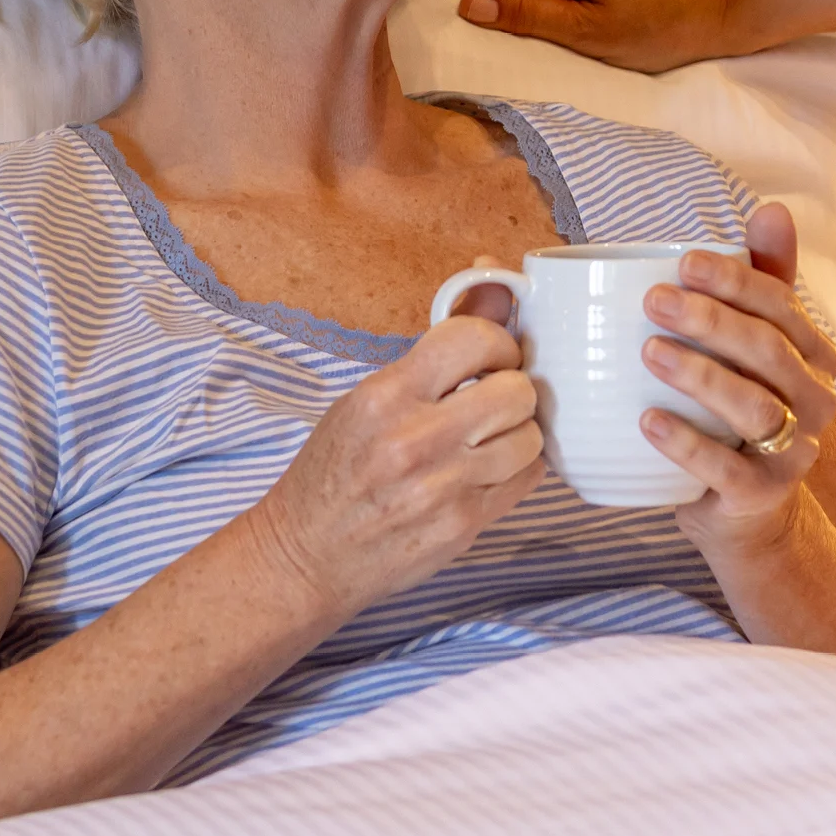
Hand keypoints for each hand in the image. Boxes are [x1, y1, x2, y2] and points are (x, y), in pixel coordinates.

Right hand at [242, 302, 545, 623]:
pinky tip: (487, 471)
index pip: (476, 338)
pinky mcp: (463, 526)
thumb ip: (440, 345)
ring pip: (531, 437)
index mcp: (386, 395)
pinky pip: (527, 479)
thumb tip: (497, 279)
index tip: (492, 358)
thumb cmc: (336, 469)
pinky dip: (517, 470)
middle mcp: (415, 440)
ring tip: (488, 439)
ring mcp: (442, 488)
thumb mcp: (370, 396)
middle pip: (518, 390)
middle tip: (492, 402)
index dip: (499, 343)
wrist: (304, 555)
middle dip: (513, 390)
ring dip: (518, 434)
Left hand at [641, 204, 835, 553]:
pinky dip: (686, 443)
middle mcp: (816, 400)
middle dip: (712, 321)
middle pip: (767, 352)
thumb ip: (765, 279)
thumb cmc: (743, 408)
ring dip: (701, 376)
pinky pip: (726, 469)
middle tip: (654, 300)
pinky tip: (647, 421)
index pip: (781, 306)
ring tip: (648, 352)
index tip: (683, 262)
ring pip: (754, 407)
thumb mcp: (757, 345)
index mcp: (815, 354)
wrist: (747, 512)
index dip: (735, 281)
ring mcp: (794, 452)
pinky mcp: (762, 495)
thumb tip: (772, 208)